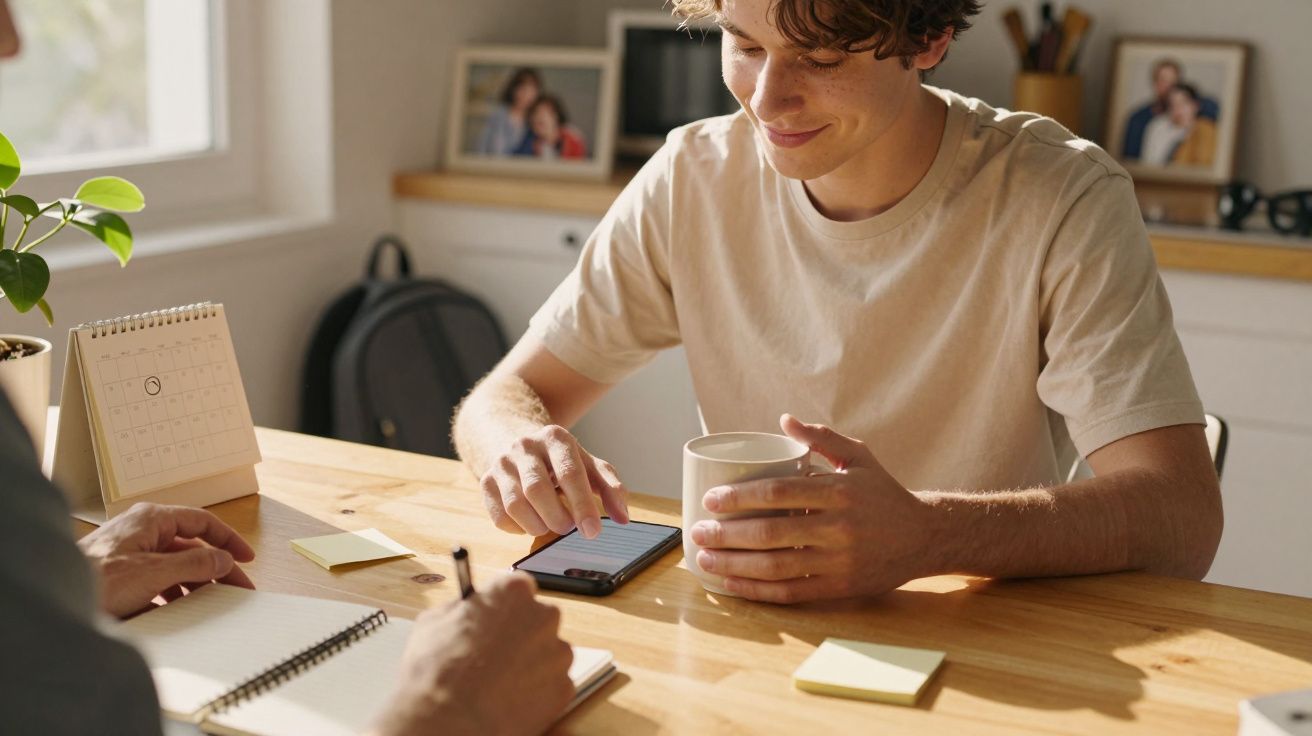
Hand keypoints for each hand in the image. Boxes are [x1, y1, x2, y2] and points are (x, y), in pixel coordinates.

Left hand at [77, 503, 255, 617]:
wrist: (58, 601)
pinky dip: (171, 594)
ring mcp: (130, 554)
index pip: (201, 522)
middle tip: (236, 587)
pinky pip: (156, 582)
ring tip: (211, 602)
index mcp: (151, 520)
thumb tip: (224, 559)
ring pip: (174, 566)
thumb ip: (195, 564)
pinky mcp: (121, 576)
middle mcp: (141, 532)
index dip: (227, 539)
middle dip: (215, 567)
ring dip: (194, 583)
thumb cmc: (96, 580)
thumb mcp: (155, 572)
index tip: (245, 557)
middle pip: (190, 546)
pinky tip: (178, 611)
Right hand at [374, 573, 573, 735]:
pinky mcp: (564, 687)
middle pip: (538, 619)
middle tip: (495, 654)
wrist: (451, 722)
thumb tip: (465, 610)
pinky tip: (510, 699)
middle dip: (520, 634)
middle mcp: (543, 616)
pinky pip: (553, 684)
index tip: (497, 617)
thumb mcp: (433, 622)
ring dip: (530, 663)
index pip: (518, 587)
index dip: (504, 606)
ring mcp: (557, 653)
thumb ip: (461, 610)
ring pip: (548, 653)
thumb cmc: (438, 673)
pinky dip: (537, 692)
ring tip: (499, 682)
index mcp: (512, 592)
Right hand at [481, 424, 628, 538]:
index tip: (593, 531)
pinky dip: (518, 528)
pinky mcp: (485, 482)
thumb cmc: (562, 461)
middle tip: (569, 529)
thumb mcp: (589, 466)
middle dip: (557, 517)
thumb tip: (623, 517)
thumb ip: (610, 488)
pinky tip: (531, 521)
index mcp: (555, 437)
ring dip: (537, 525)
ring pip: (515, 505)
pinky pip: (499, 516)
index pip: (569, 473)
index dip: (582, 505)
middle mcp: (524, 446)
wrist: (521, 446)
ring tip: (551, 526)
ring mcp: (502, 463)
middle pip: (537, 490)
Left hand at [690, 414, 940, 603]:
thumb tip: (784, 419)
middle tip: (697, 531)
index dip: (739, 498)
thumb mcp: (858, 457)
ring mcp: (840, 561)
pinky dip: (756, 591)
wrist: (924, 537)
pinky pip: (791, 593)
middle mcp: (839, 528)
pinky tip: (731, 583)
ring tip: (705, 558)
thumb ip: (821, 437)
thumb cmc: (883, 493)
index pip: (778, 493)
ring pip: (776, 567)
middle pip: (770, 533)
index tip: (710, 499)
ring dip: (734, 565)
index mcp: (839, 491)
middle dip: (726, 534)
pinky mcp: (840, 588)